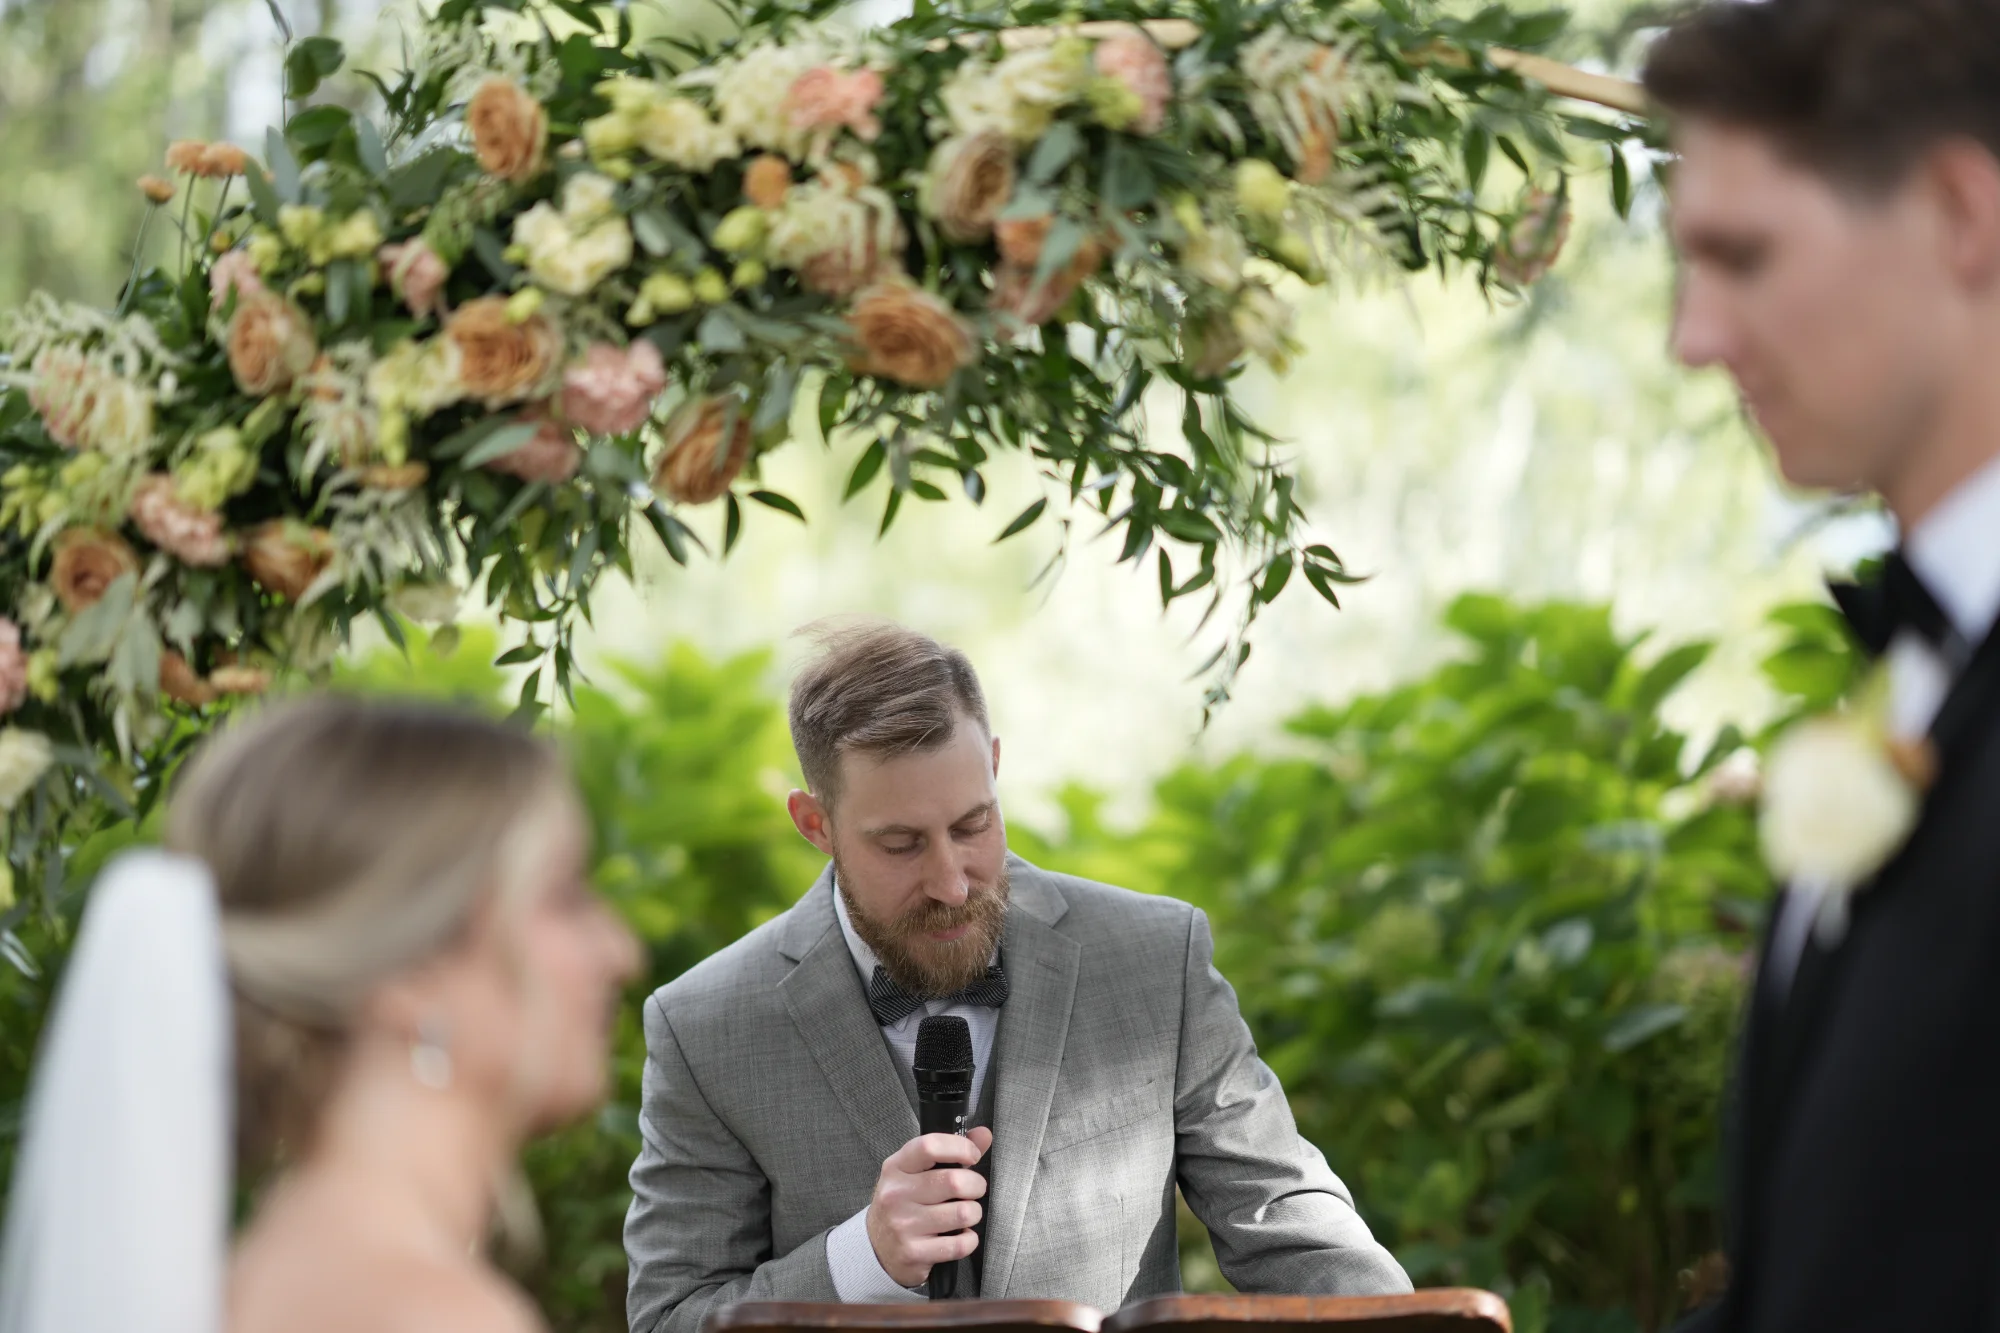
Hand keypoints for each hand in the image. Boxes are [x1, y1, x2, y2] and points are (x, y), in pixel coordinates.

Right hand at [865, 1127, 993, 1287]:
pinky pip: (959, 1244)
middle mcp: (896, 1194)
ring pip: (962, 1213)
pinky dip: (969, 1239)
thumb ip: (951, 1151)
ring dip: (974, 1213)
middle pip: (954, 1181)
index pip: (930, 1147)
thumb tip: (983, 1135)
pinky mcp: (913, 1253)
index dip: (960, 1148)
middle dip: (976, 1185)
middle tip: (974, 1189)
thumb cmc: (903, 1203)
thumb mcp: (915, 1172)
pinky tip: (961, 1235)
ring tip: (966, 1213)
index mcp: (896, 1167)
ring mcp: (903, 1225)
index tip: (972, 1155)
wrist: (876, 1247)